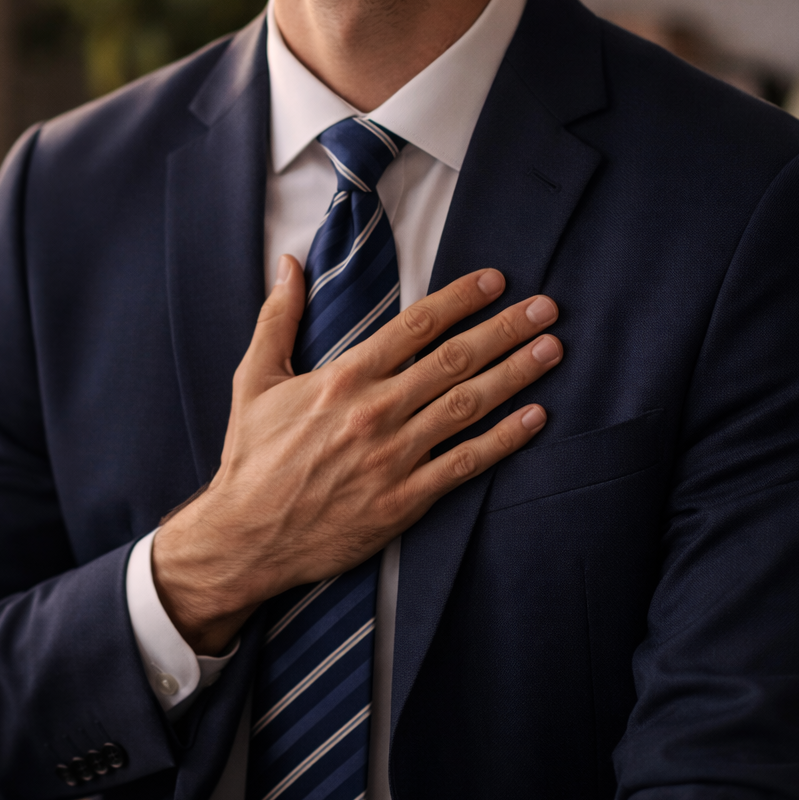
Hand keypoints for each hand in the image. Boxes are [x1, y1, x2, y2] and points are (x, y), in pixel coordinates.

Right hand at [153, 261, 561, 653]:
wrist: (246, 537)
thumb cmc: (251, 457)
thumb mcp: (254, 379)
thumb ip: (277, 317)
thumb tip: (291, 263)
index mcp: (343, 378)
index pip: (414, 326)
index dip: (460, 299)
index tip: (495, 280)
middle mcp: (375, 412)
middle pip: (453, 360)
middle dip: (505, 330)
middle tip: (545, 308)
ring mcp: (393, 458)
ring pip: (467, 406)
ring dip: (515, 375)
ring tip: (552, 350)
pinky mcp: (404, 500)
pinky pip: (465, 464)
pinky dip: (504, 440)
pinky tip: (536, 418)